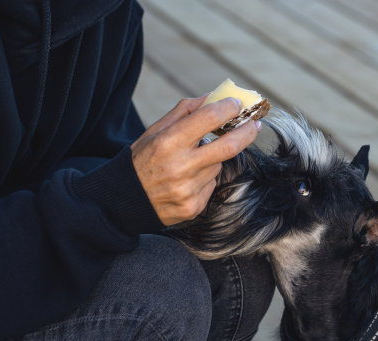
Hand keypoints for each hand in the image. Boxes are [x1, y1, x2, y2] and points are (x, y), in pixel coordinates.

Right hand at [131, 95, 260, 225]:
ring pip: (218, 166)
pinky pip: (211, 185)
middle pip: (229, 146)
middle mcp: (180, 167)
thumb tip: (214, 96)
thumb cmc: (141, 160)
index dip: (228, 108)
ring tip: (191, 162)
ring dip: (213, 159)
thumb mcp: (154, 131)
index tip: (237, 104)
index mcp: (168, 142)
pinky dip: (205, 178)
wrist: (122, 201)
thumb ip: (185, 111)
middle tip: (254, 124)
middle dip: (247, 132)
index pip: (208, 118)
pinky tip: (187, 181)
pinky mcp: (193, 207)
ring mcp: (188, 190)